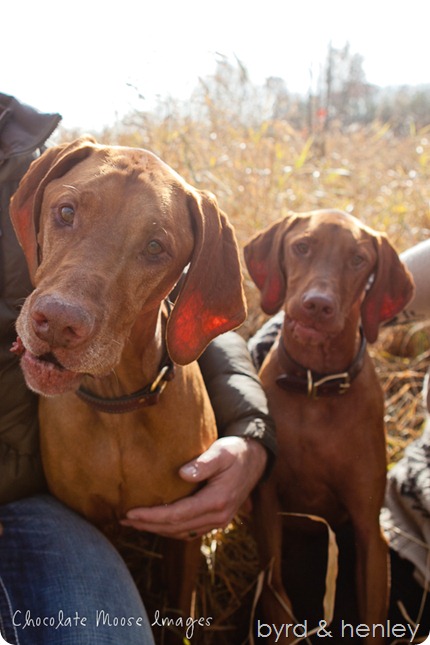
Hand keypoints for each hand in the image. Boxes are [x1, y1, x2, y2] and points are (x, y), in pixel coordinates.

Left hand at [120, 436, 266, 539]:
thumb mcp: (222, 451)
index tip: (130, 512)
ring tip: (134, 522)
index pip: (177, 514)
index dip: (152, 515)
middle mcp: (217, 517)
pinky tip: (156, 523)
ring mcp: (218, 521)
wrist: (255, 459)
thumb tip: (182, 473)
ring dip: (157, 530)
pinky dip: (170, 529)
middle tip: (124, 520)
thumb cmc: (235, 451)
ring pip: (181, 533)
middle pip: (176, 528)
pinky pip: (189, 531)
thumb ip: (204, 463)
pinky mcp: (216, 519)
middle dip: (148, 525)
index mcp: (217, 501)